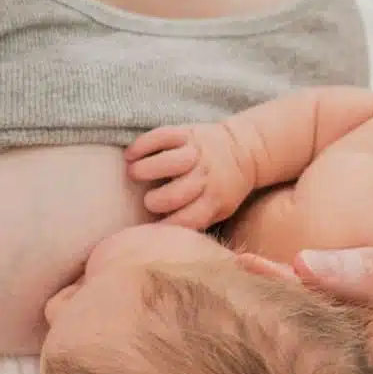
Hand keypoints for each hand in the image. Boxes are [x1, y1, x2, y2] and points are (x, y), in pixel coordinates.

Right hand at [125, 125, 253, 228]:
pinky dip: (141, 145)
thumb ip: (197, 221)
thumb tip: (164, 240)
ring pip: (167, 162)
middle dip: (154, 201)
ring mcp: (195, 152)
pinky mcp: (186, 133)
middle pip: (174, 195)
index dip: (164, 227)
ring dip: (143, 170)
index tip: (150, 230)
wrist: (242, 150)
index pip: (186, 220)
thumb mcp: (220, 209)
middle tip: (148, 200)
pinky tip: (130, 155)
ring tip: (133, 174)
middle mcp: (205, 176)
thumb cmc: (223, 188)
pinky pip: (160, 136)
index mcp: (214, 200)